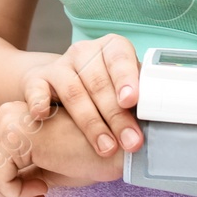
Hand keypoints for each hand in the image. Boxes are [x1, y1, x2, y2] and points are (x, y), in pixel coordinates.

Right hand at [23, 34, 143, 159]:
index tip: (131, 101)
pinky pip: (36, 90)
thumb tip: (159, 124)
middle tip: (130, 142)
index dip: (126, 78)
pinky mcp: (36, 79)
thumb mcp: (122, 89)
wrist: (59, 84)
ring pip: (74, 91)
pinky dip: (39, 101)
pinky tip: (43, 115)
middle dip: (117, 116)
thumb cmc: (103, 92)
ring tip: (105, 147)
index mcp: (111, 48)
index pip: (120, 58)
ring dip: (91, 122)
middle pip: (100, 83)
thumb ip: (138, 100)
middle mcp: (84, 52)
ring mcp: (59, 65)